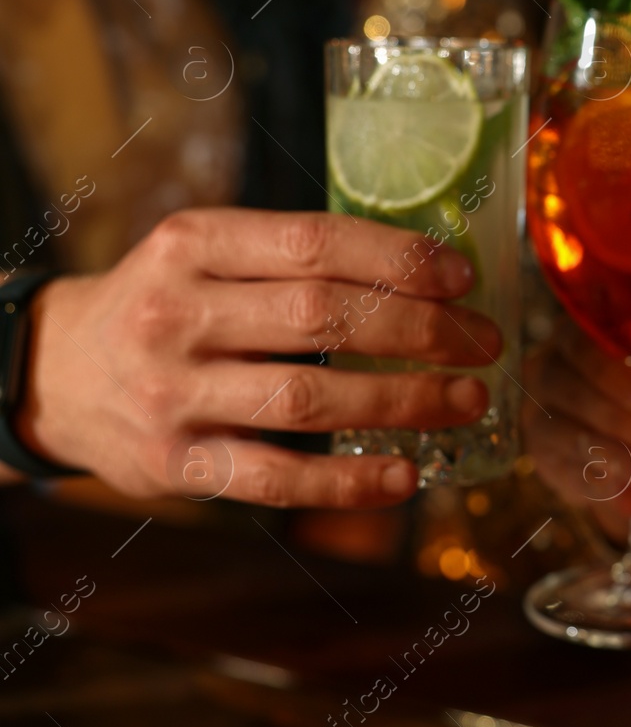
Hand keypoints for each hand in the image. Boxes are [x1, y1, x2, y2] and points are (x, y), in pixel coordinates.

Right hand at [18, 208, 500, 507]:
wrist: (50, 374)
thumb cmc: (165, 306)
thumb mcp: (206, 254)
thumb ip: (293, 258)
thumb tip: (428, 277)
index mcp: (192, 245)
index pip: (312, 243)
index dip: (397, 260)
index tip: (463, 279)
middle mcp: (177, 315)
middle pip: (321, 318)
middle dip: (420, 331)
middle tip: (484, 344)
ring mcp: (172, 394)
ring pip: (307, 400)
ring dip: (403, 403)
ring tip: (468, 401)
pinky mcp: (173, 465)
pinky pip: (274, 479)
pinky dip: (347, 483)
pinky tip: (405, 477)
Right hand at [523, 318, 630, 530]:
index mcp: (577, 338)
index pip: (582, 346)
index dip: (614, 373)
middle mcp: (546, 371)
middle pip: (571, 393)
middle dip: (622, 421)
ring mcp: (538, 417)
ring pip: (566, 436)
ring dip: (616, 458)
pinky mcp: (544, 460)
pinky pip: (568, 476)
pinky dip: (605, 490)